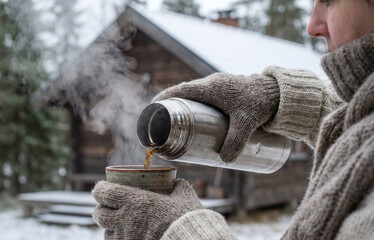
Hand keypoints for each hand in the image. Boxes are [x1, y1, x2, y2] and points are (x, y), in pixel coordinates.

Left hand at [92, 179, 202, 239]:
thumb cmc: (187, 218)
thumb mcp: (184, 196)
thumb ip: (177, 187)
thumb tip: (177, 182)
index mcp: (134, 201)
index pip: (104, 192)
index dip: (100, 189)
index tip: (101, 188)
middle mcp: (125, 220)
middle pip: (99, 214)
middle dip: (100, 210)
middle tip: (106, 207)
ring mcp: (126, 238)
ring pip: (105, 233)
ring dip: (109, 228)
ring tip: (116, 225)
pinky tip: (125, 237)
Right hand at [153, 73, 279, 161]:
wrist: (280, 92)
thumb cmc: (262, 102)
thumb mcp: (247, 123)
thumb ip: (236, 141)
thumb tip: (225, 160)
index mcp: (211, 87)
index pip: (181, 90)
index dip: (164, 98)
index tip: (152, 108)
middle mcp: (212, 84)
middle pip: (184, 94)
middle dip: (171, 106)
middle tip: (162, 123)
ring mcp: (219, 87)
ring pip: (194, 96)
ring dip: (184, 107)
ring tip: (176, 125)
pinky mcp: (226, 93)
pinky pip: (204, 98)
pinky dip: (196, 107)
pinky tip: (196, 120)